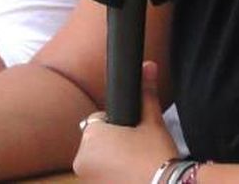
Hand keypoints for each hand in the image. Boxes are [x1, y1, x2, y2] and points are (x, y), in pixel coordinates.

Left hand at [73, 62, 178, 182]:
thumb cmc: (157, 156)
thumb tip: (149, 66)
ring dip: (111, 164)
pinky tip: (131, 177)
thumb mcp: (152, 122)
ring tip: (135, 167)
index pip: (98, 123)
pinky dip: (113, 177)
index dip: (116, 127)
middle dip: (112, 146)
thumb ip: (146, 93)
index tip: (132, 136)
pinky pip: (103, 179)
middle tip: (136, 152)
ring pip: (99, 164)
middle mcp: (81, 159)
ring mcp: (87, 179)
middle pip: (96, 145)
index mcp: (90, 135)